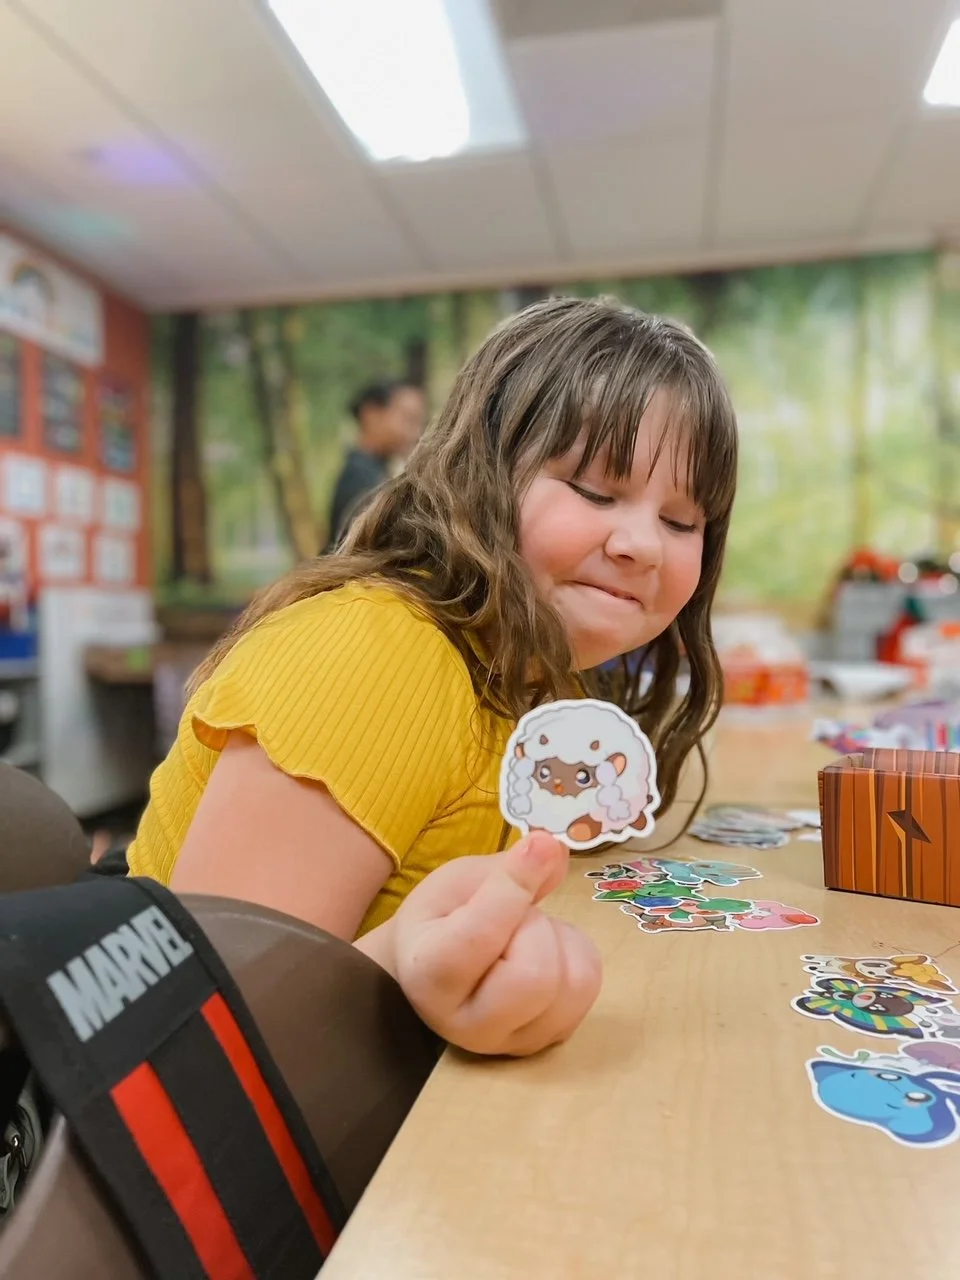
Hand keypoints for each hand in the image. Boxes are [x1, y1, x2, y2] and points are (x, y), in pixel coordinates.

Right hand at [386, 833, 601, 1055]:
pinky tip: (545, 951)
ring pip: (573, 983)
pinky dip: (575, 955)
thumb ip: (503, 868)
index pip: (481, 936)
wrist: (434, 971)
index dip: (514, 888)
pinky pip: (589, 988)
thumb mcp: (458, 881)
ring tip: (526, 934)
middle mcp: (468, 1026)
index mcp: (428, 976)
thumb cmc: (441, 919)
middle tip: (514, 914)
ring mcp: (512, 1044)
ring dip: (558, 940)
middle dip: (536, 926)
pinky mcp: (548, 1042)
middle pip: (536, 977)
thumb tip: (552, 848)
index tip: (536, 845)